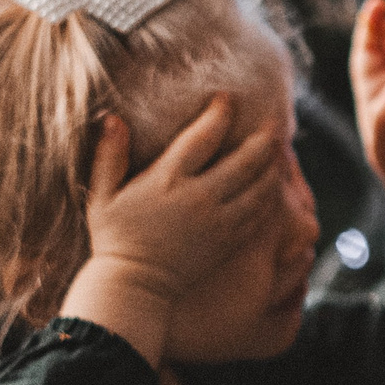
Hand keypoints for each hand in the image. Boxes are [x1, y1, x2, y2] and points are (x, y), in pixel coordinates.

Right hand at [60, 99, 280, 368]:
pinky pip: (261, 213)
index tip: (229, 98)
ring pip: (260, 186)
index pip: (204, 136)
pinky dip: (273, 195)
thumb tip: (112, 118)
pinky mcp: (230, 241)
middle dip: (263, 137)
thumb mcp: (102, 195)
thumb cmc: (114, 239)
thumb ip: (109, 155)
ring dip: (274, 164)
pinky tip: (276, 184)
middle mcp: (200, 197)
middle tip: (276, 120)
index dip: (221, 113)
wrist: (134, 287)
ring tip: (281, 149)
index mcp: (168, 179)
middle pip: (245, 159)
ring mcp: (219, 220)